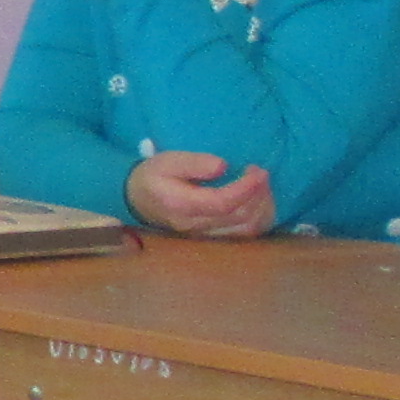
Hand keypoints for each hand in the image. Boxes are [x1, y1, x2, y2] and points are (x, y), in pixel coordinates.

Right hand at [124, 150, 275, 238]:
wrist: (137, 200)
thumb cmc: (154, 177)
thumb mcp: (167, 161)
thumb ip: (194, 162)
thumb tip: (223, 166)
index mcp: (182, 206)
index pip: (223, 203)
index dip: (247, 188)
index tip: (257, 170)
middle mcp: (195, 226)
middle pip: (240, 217)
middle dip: (258, 193)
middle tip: (260, 172)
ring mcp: (206, 236)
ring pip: (248, 229)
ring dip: (263, 206)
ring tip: (260, 186)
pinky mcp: (214, 238)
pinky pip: (247, 235)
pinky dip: (261, 218)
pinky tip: (259, 202)